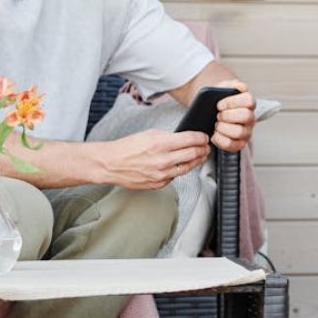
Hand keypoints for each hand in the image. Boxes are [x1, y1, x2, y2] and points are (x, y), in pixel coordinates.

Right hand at [96, 129, 210, 188]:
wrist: (111, 164)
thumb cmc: (127, 148)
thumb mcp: (150, 134)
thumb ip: (169, 136)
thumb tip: (185, 138)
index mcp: (161, 144)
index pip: (190, 139)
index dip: (201, 138)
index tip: (204, 137)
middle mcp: (163, 160)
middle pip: (193, 154)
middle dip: (203, 149)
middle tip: (206, 147)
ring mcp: (161, 174)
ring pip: (187, 168)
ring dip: (196, 161)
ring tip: (200, 156)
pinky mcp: (158, 184)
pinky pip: (175, 177)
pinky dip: (179, 170)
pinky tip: (181, 165)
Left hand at [211, 79, 255, 151]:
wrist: (212, 112)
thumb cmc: (218, 100)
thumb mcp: (222, 88)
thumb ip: (230, 84)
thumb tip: (238, 86)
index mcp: (248, 103)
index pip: (249, 100)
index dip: (232, 102)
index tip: (219, 104)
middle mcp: (250, 118)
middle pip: (246, 116)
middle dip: (228, 116)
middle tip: (218, 115)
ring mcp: (246, 131)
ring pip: (240, 132)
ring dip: (224, 128)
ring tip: (216, 124)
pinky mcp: (239, 143)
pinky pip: (233, 145)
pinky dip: (221, 140)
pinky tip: (215, 134)